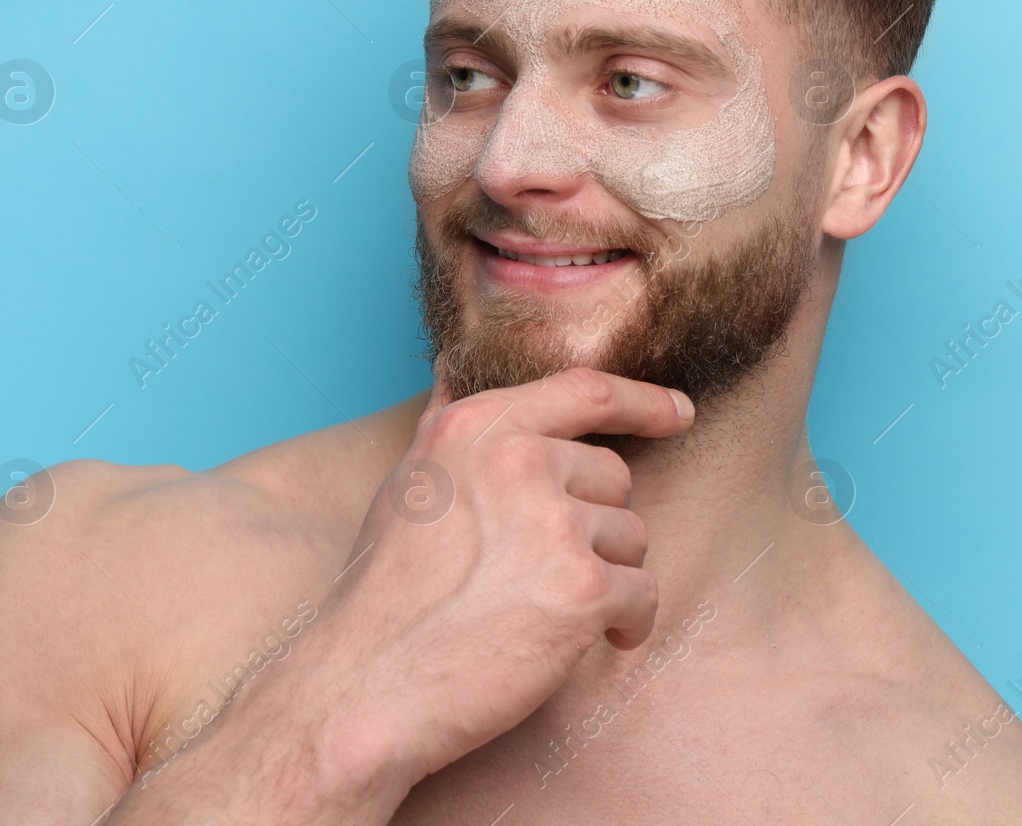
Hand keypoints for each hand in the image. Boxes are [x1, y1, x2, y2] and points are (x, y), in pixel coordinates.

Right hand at [310, 360, 693, 787]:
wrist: (365, 680)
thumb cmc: (384, 589)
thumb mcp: (407, 480)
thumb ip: (446, 421)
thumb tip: (454, 364)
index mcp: (474, 427)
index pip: (584, 390)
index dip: (642, 400)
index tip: (677, 411)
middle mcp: (516, 461)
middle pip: (612, 476)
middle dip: (592, 525)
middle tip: (538, 572)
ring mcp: (552, 523)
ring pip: (630, 538)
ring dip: (605, 578)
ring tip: (546, 610)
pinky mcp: (581, 590)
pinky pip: (642, 595)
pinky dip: (624, 625)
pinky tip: (584, 644)